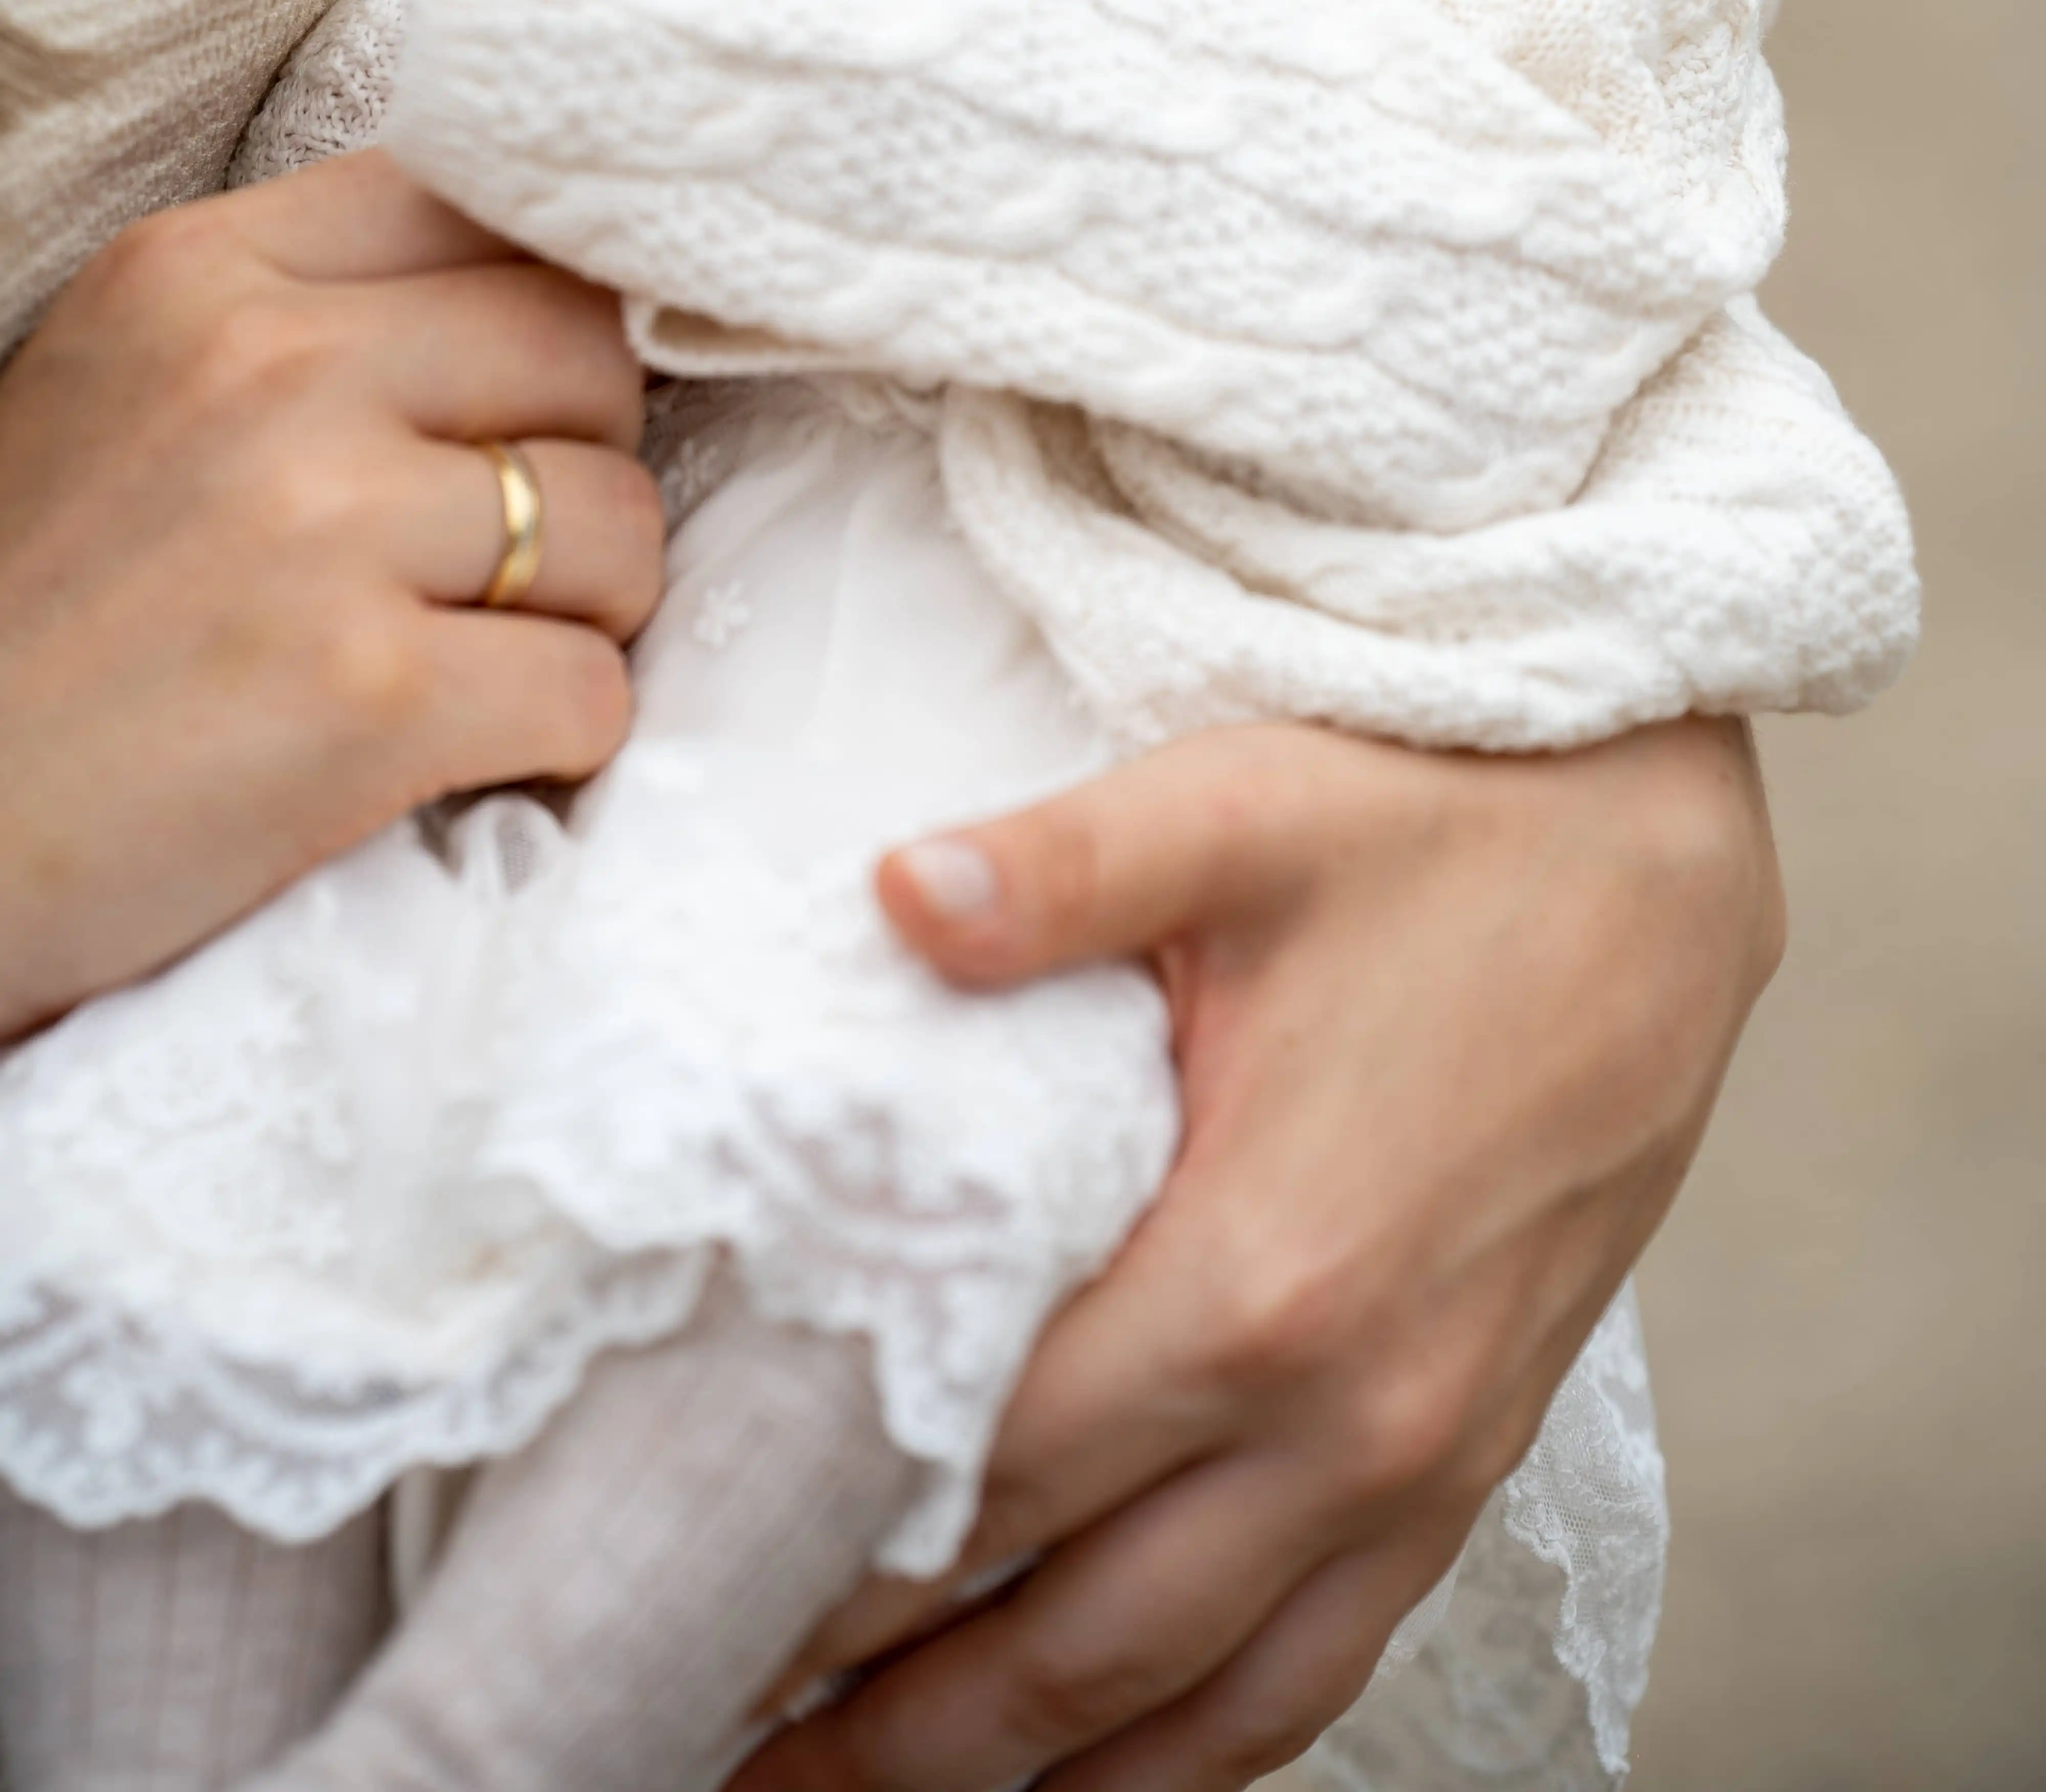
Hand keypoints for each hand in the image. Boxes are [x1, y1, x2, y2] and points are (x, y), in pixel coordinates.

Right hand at [0, 151, 663, 1035]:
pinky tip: (464, 753)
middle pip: (587, 353)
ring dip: (585, 609)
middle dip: (581, 458)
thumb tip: (542, 296)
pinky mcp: (373, 700)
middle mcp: (272, 372)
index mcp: (200, 270)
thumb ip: (310, 317)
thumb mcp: (131, 385)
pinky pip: (592, 690)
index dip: (546, 312)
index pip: (487, 208)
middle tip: (505, 551)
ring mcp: (327, 531)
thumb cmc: (33, 616)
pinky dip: (557, 740)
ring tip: (477, 656)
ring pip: (621, 525)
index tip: (525, 399)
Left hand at [741, 713, 1781, 1791]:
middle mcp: (1347, 1418)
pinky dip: (1197, 1748)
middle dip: (888, 1721)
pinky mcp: (1473, 1453)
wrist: (1656, 863)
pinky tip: (1099, 1772)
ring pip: (1195, 1701)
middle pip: (1072, 1642)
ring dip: (1022, 1769)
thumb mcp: (1236, 810)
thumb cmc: (1436, 827)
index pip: (992, 1480)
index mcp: (1259, 1275)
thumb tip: (889, 894)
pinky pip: (1321, 1667)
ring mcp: (1424, 1458)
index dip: (833, 1560)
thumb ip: (1056, 871)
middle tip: (725, 1748)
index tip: (700, 1595)